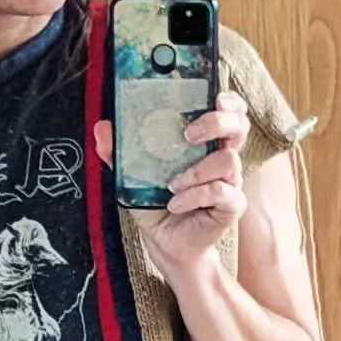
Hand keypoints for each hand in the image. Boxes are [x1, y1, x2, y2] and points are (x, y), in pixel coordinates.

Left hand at [94, 91, 250, 280]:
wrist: (165, 243)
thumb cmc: (156, 204)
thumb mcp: (133, 176)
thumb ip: (119, 153)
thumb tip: (102, 128)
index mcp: (205, 144)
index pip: (229, 112)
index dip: (229, 101)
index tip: (214, 97)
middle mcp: (221, 159)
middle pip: (238, 126)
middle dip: (217, 122)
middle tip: (189, 134)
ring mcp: (230, 182)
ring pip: (228, 161)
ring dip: (196, 171)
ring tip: (172, 185)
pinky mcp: (231, 206)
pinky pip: (220, 192)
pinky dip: (194, 196)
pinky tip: (175, 204)